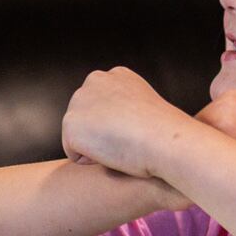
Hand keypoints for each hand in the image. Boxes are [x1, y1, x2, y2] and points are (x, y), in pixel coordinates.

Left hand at [60, 66, 198, 181]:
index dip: (117, 126)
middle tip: (128, 142)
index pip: (103, 107)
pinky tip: (110, 155)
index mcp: (116, 75)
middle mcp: (94, 80)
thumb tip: (119, 123)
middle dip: (102, 135)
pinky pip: (74, 153)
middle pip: (87, 120)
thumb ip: (127, 107)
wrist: (163, 139)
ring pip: (80, 136)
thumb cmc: (164, 133)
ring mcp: (80, 101)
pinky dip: (90, 161)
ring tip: (121, 147)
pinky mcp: (71, 124)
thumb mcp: (148, 107)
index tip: (135, 131)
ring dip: (96, 147)